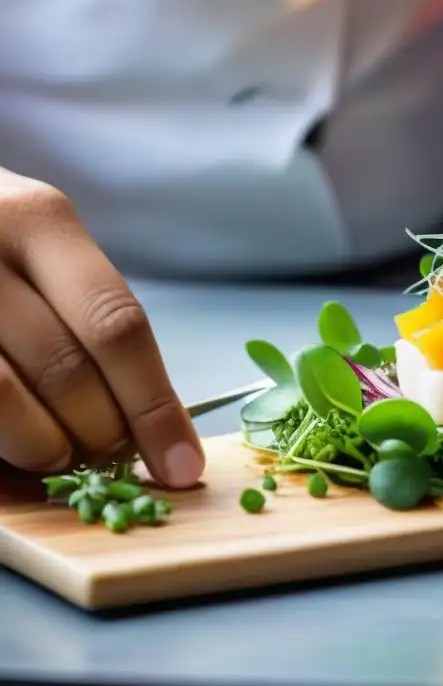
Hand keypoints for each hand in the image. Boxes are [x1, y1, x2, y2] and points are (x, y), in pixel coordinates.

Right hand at [0, 168, 202, 486]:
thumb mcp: (35, 248)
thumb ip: (84, 318)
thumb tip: (145, 424)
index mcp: (39, 220)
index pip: (117, 326)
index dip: (155, 407)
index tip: (181, 465)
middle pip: (67, 369)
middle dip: (102, 433)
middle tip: (108, 455)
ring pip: (2, 398)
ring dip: (43, 447)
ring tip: (53, 451)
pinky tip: (10, 447)